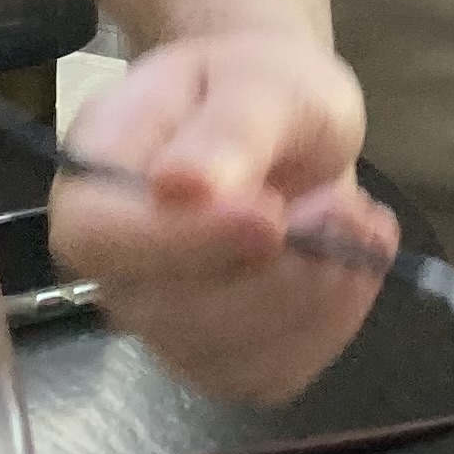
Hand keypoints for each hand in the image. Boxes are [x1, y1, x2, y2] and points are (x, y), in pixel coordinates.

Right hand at [49, 30, 392, 404]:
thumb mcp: (258, 81)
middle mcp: (114, 267)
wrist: (281, 121)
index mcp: (93, 181)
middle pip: (170, 311)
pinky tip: (353, 262)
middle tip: (345, 206)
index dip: (182, 240)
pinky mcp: (220, 361)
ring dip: (316, 296)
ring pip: (229, 356)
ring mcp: (163, 323)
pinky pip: (273, 372)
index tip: (271, 215)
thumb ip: (228, 128)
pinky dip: (331, 323)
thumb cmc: (256, 87)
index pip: (100, 236)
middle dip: (277, 270)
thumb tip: (182, 184)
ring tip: (359, 221)